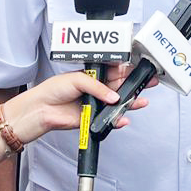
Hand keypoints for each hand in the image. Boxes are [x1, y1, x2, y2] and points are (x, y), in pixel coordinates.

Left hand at [9, 72, 140, 143]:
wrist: (42, 109)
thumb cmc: (54, 89)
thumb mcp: (77, 79)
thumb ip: (98, 87)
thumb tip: (113, 96)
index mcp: (94, 75)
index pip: (115, 71)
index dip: (128, 71)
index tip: (140, 70)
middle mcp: (97, 89)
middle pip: (120, 87)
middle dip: (135, 86)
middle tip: (148, 84)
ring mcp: (96, 104)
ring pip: (118, 103)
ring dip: (130, 103)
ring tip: (141, 101)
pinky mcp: (94, 118)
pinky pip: (109, 119)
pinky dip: (118, 119)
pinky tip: (123, 117)